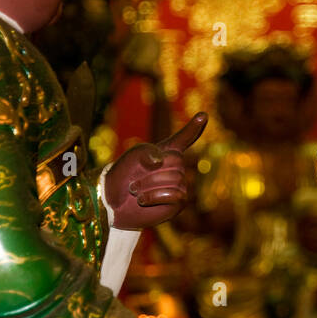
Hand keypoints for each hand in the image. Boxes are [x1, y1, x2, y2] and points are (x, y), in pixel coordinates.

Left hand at [105, 113, 207, 229]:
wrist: (114, 203)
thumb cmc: (123, 177)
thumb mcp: (132, 156)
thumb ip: (146, 151)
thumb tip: (160, 162)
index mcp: (166, 151)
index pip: (184, 138)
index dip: (194, 127)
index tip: (203, 115)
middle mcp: (176, 166)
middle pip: (176, 161)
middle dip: (150, 172)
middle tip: (134, 181)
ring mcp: (180, 184)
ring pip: (174, 179)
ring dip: (147, 186)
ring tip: (136, 191)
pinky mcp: (179, 201)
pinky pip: (174, 194)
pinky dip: (154, 197)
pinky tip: (143, 200)